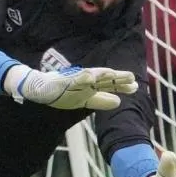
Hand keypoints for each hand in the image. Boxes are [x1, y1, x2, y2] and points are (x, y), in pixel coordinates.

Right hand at [3, 65, 137, 110]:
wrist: (39, 89)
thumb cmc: (62, 92)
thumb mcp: (84, 99)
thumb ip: (100, 100)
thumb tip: (118, 102)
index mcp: (91, 86)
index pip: (109, 86)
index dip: (122, 86)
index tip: (136, 86)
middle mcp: (84, 82)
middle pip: (103, 80)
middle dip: (116, 79)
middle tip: (131, 78)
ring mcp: (73, 81)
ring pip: (90, 76)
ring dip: (101, 75)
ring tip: (113, 74)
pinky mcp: (62, 81)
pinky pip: (73, 80)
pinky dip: (81, 78)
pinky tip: (90, 77)